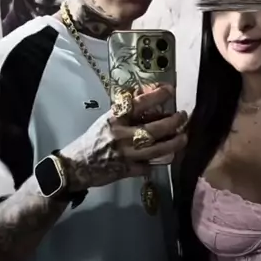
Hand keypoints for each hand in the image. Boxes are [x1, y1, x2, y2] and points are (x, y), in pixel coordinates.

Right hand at [60, 84, 187, 190]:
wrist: (76, 166)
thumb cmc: (93, 139)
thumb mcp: (107, 120)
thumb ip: (127, 111)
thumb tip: (148, 95)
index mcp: (114, 119)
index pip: (139, 103)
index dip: (157, 95)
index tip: (170, 90)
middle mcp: (121, 135)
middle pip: (154, 129)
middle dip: (173, 122)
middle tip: (183, 117)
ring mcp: (126, 154)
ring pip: (157, 149)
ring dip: (174, 143)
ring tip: (183, 137)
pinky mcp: (128, 170)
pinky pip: (150, 166)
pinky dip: (160, 161)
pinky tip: (167, 156)